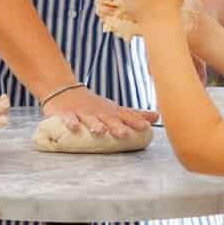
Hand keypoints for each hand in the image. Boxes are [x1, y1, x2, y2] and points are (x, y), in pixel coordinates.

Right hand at [43, 85, 157, 140]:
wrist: (66, 90)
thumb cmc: (94, 105)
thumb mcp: (114, 109)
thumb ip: (135, 114)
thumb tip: (157, 116)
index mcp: (111, 112)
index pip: (126, 116)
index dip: (136, 121)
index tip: (146, 127)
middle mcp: (99, 112)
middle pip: (109, 119)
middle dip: (117, 127)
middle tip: (124, 134)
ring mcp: (83, 112)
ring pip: (90, 119)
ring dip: (95, 125)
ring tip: (100, 131)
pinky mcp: (67, 113)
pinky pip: (68, 118)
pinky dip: (71, 122)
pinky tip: (74, 128)